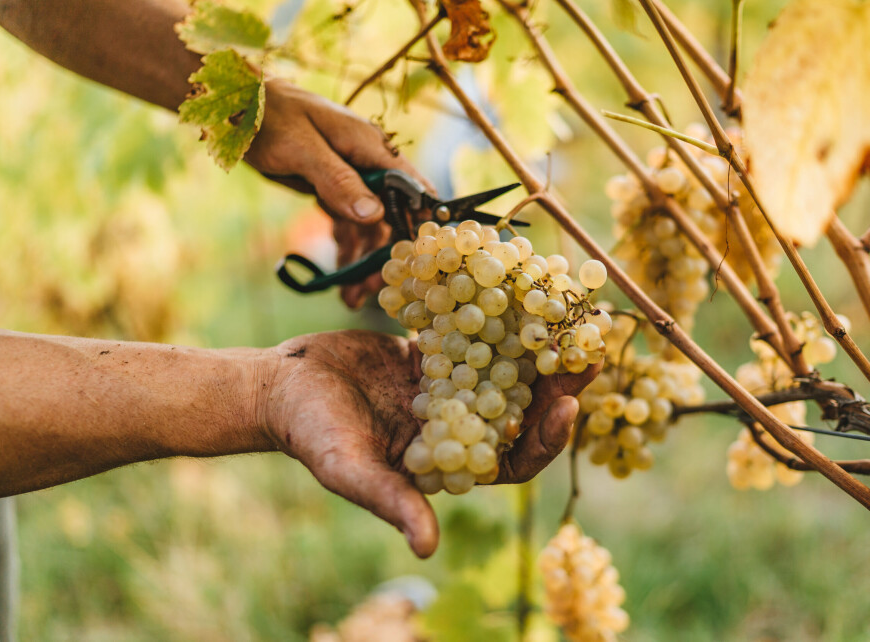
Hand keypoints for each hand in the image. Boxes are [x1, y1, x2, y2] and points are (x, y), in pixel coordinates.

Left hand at [246, 79, 431, 307]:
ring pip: (368, 225)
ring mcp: (350, 177)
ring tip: (352, 297)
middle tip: (373, 289)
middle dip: (384, 253)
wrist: (236, 104)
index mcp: (369, 147)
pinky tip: (340, 276)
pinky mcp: (332, 187)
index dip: (419, 221)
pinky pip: (346, 223)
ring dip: (362, 259)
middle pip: (390, 214)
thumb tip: (374, 214)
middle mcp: (366, 163)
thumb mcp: (302, 149)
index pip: (410, 186)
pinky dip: (346, 248)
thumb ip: (339, 180)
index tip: (418, 258)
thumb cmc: (269, 116)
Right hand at [261, 330, 599, 557]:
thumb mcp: (349, 471)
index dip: (546, 438)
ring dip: (539, 345)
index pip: (513, 460)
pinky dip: (497, 315)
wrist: (282, 384)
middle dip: (557, 384)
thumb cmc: (312, 435)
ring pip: (506, 368)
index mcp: (451, 464)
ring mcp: (450, 387)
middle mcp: (459, 425)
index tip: (569, 405)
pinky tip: (520, 288)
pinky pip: (476, 333)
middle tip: (588, 350)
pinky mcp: (436, 353)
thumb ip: (391, 502)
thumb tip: (428, 548)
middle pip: (522, 409)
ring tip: (569, 313)